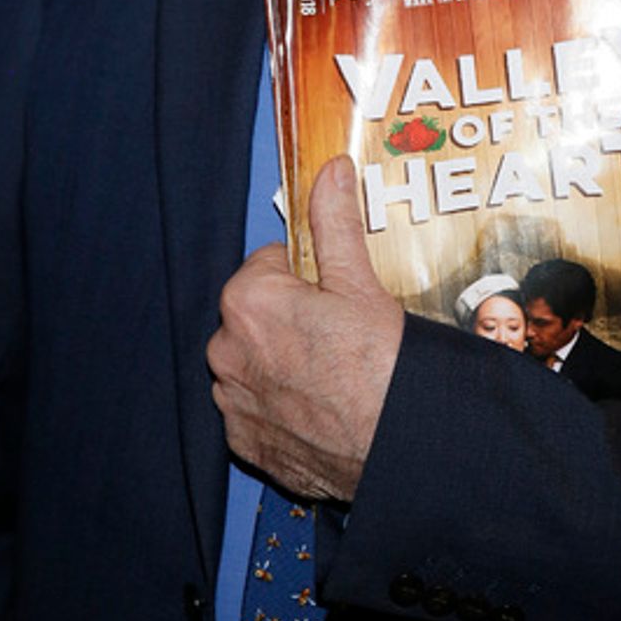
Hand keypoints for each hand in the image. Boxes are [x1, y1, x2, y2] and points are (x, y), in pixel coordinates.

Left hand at [207, 154, 402, 500]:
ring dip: (280, 363)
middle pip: (256, 314)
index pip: (268, 265)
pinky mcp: (244, 443)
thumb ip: (335, 223)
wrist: (393, 447)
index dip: (307, 277)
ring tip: (332, 375)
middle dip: (290, 319)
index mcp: (249, 301)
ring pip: (253, 362)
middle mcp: (226, 351)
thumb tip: (330, 172)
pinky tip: (319, 407)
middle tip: (339, 336)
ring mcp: (233, 401)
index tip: (334, 296)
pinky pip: (255, 410)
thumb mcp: (360, 283)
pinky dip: (280, 407)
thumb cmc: (380, 367)